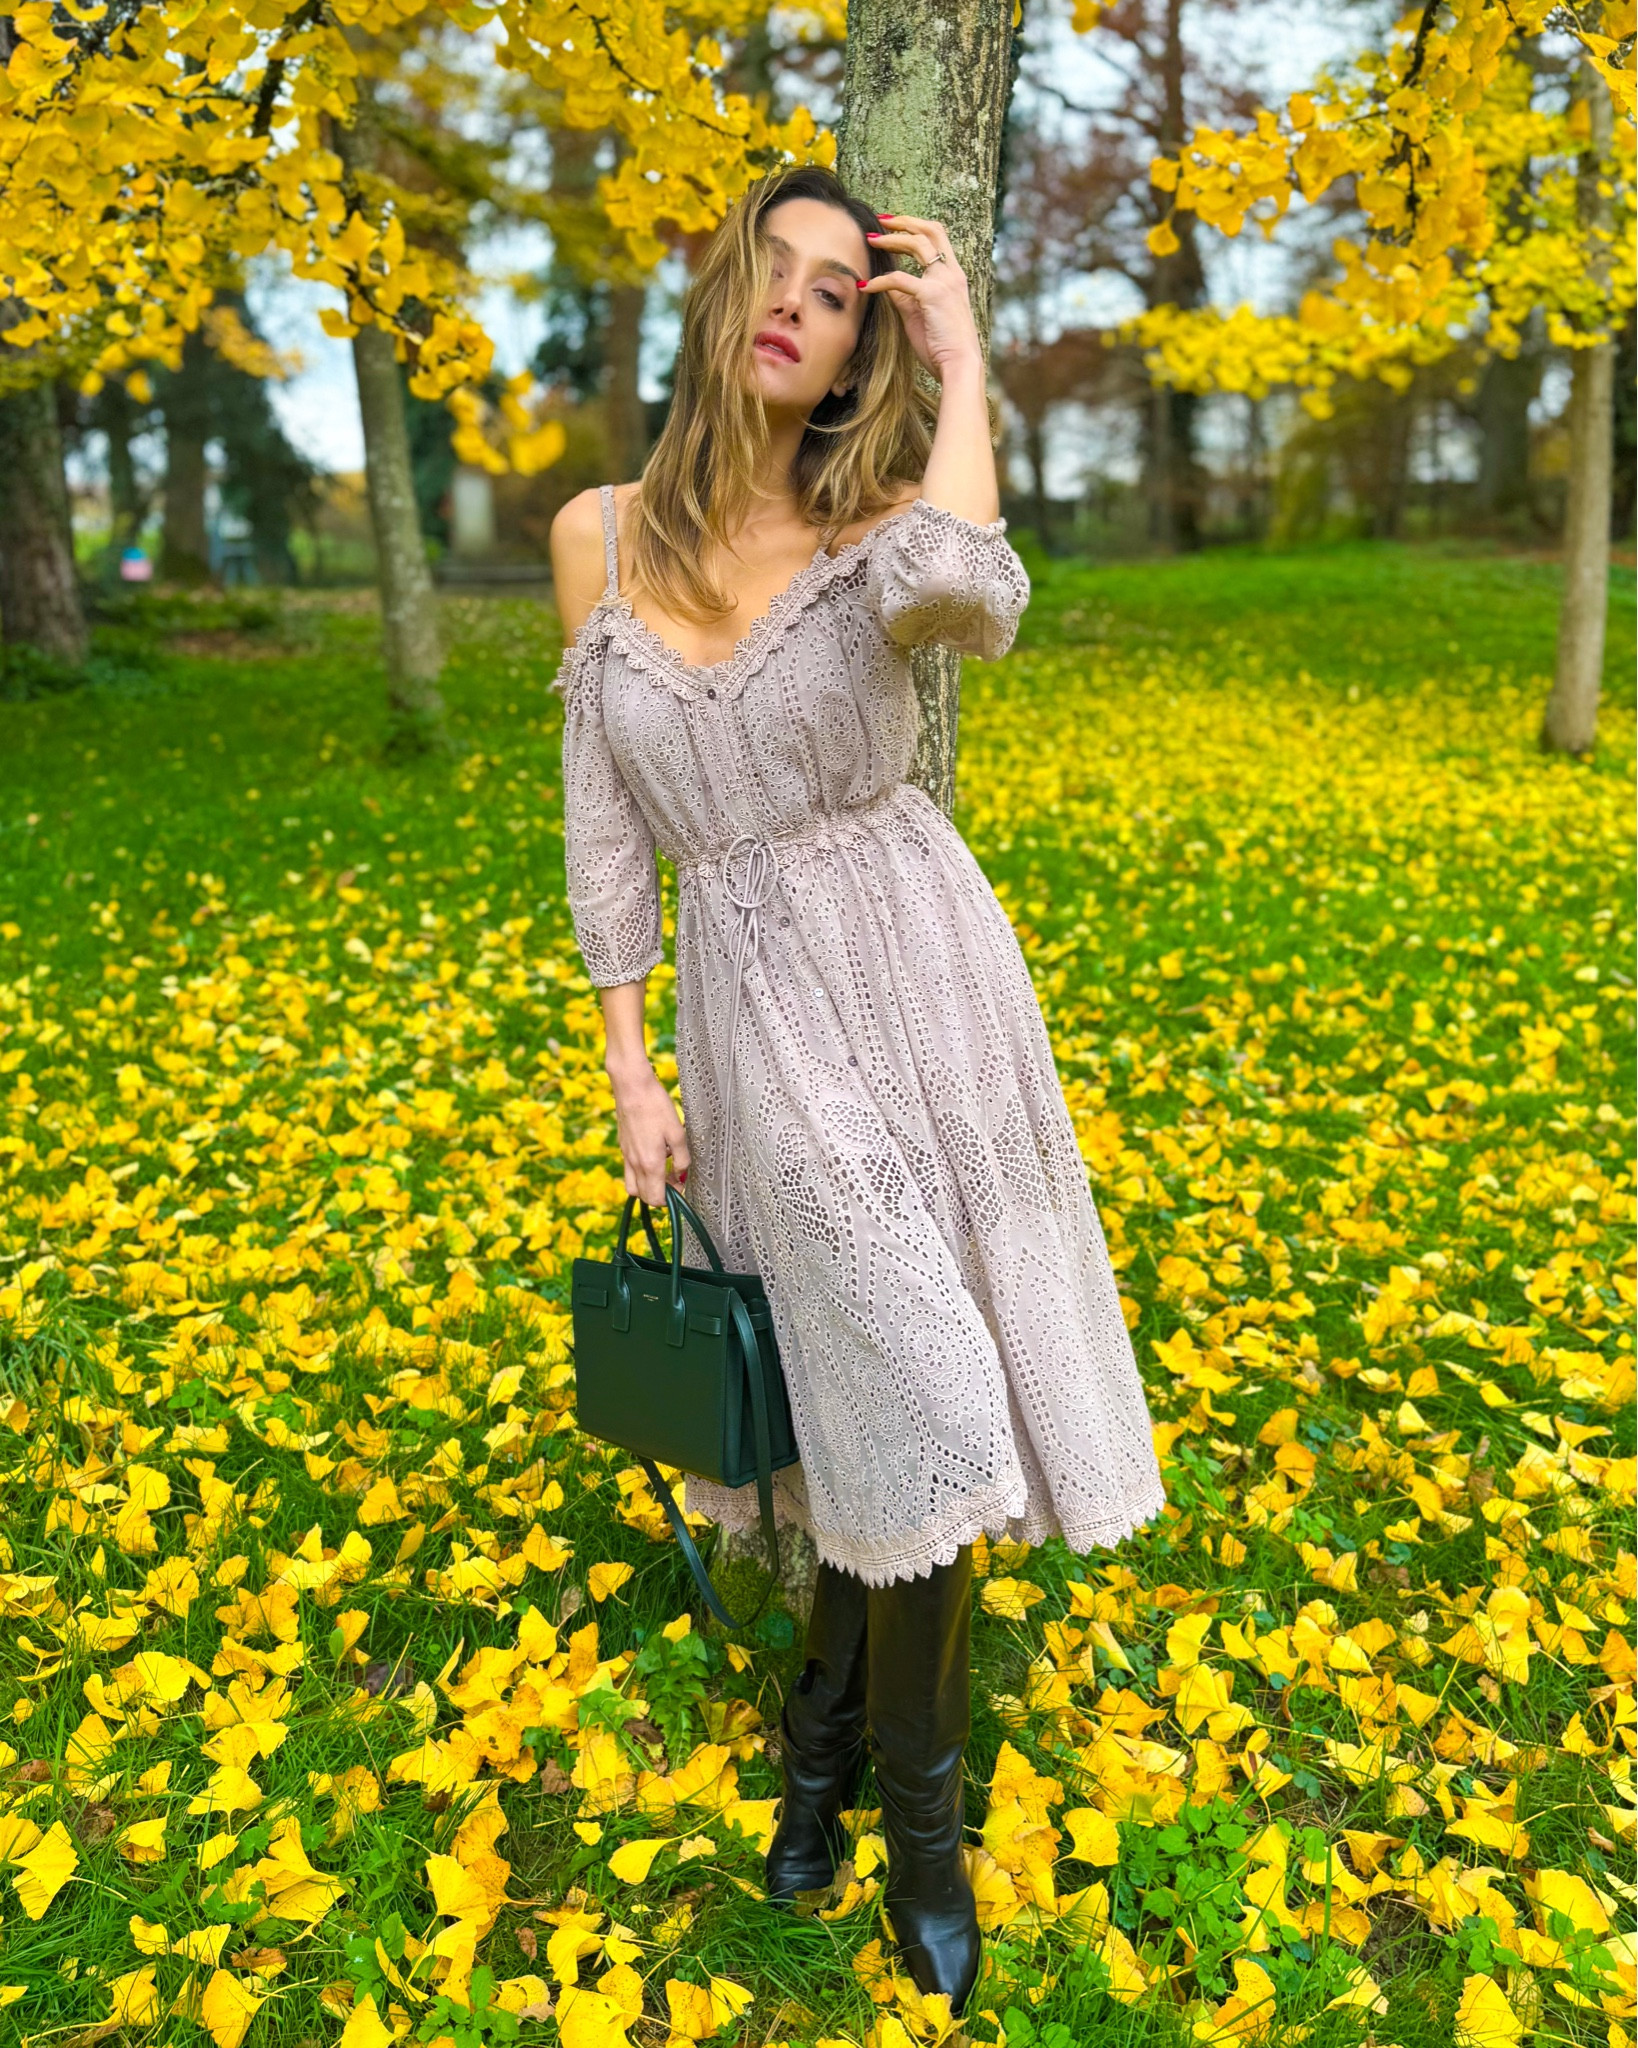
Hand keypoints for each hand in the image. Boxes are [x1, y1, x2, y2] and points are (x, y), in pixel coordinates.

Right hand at [609, 1061, 690, 1207]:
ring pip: (633, 1186)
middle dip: (660, 1195)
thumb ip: (682, 1158)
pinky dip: (640, 1172)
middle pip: (644, 1196)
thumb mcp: (678, 1133)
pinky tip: (653, 1154)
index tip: (681, 1186)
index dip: (671, 1199)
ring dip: (647, 1186)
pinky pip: (629, 1170)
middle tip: (675, 1179)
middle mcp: (635, 1164)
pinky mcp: (622, 1146)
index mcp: (650, 1164)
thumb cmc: (656, 1107)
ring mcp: (626, 1156)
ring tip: (663, 1170)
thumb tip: (682, 1174)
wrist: (632, 1087)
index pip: (656, 1199)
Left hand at [860, 215, 982, 380]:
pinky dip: (880, 281)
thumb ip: (906, 297)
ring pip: (917, 245)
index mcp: (953, 276)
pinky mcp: (932, 295)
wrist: (958, 365)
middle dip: (904, 221)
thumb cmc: (941, 346)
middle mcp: (952, 274)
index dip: (915, 226)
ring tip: (870, 241)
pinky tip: (866, 286)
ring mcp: (944, 282)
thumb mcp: (920, 316)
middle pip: (930, 231)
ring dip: (891, 240)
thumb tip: (887, 286)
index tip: (893, 226)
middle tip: (880, 222)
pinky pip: (899, 279)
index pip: (938, 237)